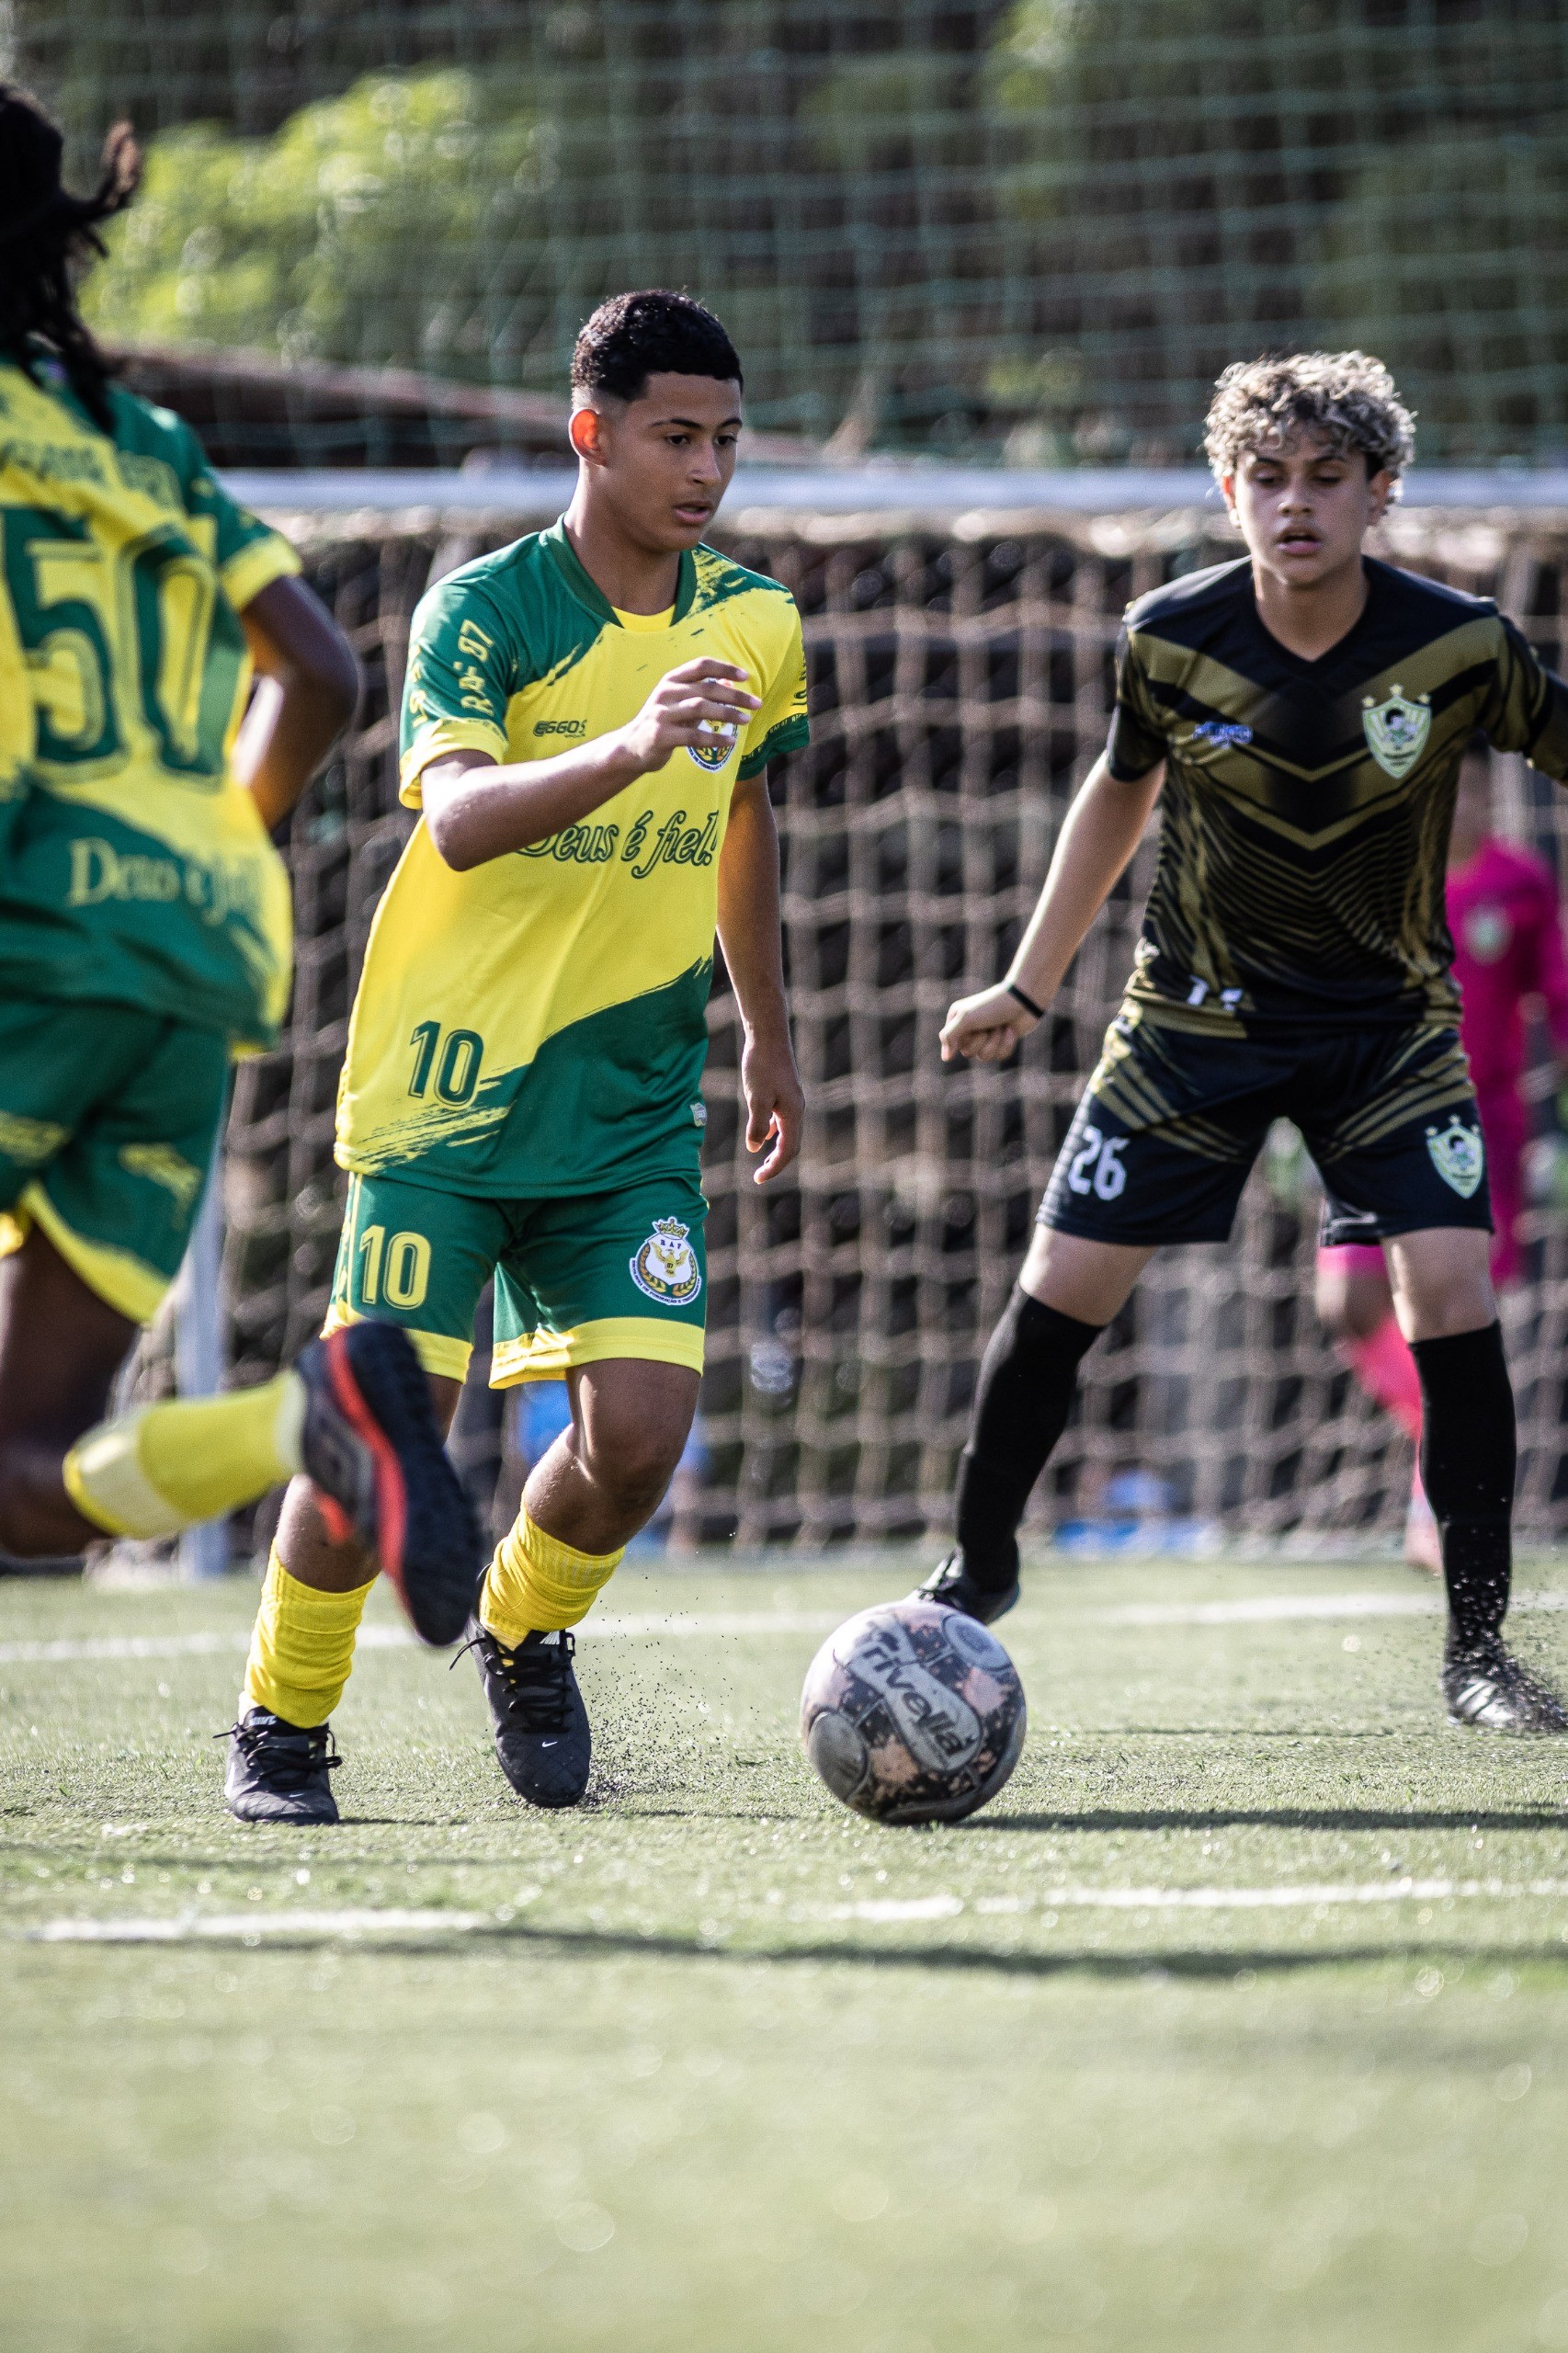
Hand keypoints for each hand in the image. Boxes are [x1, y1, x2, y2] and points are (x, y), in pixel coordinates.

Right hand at [617, 659, 762, 777]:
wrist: (631, 747)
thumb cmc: (662, 722)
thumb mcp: (680, 702)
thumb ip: (703, 692)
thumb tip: (732, 683)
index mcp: (671, 680)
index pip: (701, 666)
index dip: (724, 668)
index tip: (745, 677)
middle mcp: (666, 693)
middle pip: (706, 689)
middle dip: (735, 696)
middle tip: (756, 704)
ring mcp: (662, 714)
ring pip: (700, 709)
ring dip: (727, 714)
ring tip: (746, 721)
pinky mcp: (661, 736)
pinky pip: (692, 736)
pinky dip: (713, 738)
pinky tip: (730, 742)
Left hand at [741, 1028, 803, 1183]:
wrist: (768, 1035)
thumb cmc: (761, 1065)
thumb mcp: (756, 1097)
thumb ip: (757, 1124)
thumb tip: (755, 1148)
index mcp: (793, 1114)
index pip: (787, 1151)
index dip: (774, 1168)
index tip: (758, 1180)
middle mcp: (797, 1109)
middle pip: (792, 1146)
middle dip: (777, 1163)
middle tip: (760, 1176)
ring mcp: (793, 1101)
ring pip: (788, 1133)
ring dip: (777, 1150)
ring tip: (763, 1161)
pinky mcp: (785, 1092)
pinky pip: (783, 1121)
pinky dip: (775, 1133)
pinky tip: (764, 1133)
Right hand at [939, 981, 1040, 1063]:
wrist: (1024, 1000)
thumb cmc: (993, 1006)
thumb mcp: (967, 1018)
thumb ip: (950, 1036)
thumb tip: (945, 1058)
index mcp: (956, 1019)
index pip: (953, 1044)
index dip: (967, 1038)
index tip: (976, 1027)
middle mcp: (969, 1028)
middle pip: (969, 1053)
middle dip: (983, 1040)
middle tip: (990, 1025)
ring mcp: (986, 1035)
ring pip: (985, 1056)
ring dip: (996, 1042)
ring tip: (1002, 1026)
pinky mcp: (1001, 1041)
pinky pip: (1000, 1055)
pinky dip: (1007, 1043)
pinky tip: (1011, 1029)